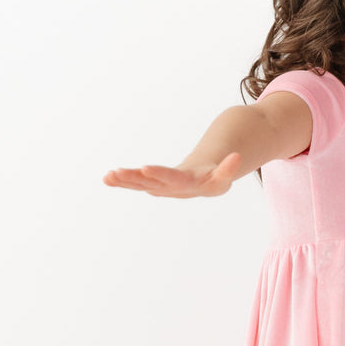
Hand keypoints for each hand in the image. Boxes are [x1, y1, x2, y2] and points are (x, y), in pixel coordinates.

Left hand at [102, 152, 242, 198]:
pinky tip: (107, 178)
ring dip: (124, 180)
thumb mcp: (224, 175)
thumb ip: (229, 169)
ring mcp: (160, 188)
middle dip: (133, 178)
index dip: (159, 173)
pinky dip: (122, 181)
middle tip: (116, 173)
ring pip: (140, 184)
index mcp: (188, 185)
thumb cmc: (215, 178)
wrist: (205, 184)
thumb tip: (236, 157)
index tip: (145, 168)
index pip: (172, 179)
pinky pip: (136, 183)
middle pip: (150, 182)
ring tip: (108, 176)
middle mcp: (171, 188)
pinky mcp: (153, 185)